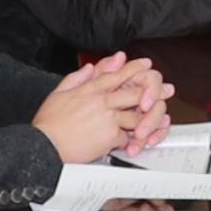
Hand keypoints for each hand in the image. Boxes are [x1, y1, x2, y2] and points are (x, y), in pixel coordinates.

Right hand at [35, 53, 168, 163]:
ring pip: (135, 115)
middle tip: (165, 91)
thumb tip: (88, 67)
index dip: (133, 68)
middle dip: (152, 92)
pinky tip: (128, 143)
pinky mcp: (110, 136)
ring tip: (150, 121)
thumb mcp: (58, 93)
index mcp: (89, 90)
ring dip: (143, 120)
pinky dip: (128, 140)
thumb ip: (76, 78)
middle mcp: (101, 101)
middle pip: (134, 92)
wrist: (44, 146)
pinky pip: (127, 136)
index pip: (116, 74)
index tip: (146, 64)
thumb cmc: (48, 124)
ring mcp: (107, 118)